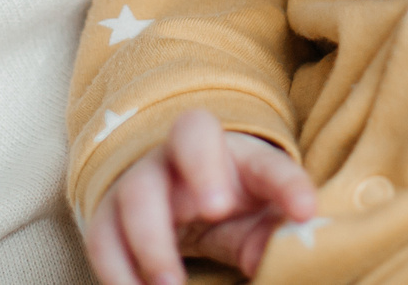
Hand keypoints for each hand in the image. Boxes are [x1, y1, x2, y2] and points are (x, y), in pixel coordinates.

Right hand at [84, 108, 316, 284]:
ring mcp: (142, 180)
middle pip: (190, 137)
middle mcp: (185, 154)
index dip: (285, 181)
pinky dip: (117, 272)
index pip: (267, 158)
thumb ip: (280, 232)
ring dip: (152, 242)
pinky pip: (103, 239)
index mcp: (236, 151)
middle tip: (218, 210)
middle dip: (203, 169)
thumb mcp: (264, 215)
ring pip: (138, 195)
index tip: (305, 211)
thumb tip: (297, 252)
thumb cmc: (235, 205)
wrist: (175, 198)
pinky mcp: (108, 217)